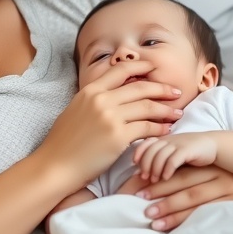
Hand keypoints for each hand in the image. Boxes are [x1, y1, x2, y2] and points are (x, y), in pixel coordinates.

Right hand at [38, 59, 182, 184]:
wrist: (55, 166)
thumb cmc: (63, 143)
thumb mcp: (75, 110)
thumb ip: (94, 99)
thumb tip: (111, 93)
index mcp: (91, 90)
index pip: (122, 70)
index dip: (142, 66)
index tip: (155, 68)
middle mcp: (102, 99)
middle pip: (140, 87)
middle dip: (162, 88)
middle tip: (176, 92)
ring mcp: (110, 117)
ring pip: (148, 107)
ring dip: (166, 110)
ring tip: (177, 113)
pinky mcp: (118, 137)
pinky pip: (147, 128)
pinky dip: (160, 129)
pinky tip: (166, 130)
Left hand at [118, 165, 232, 231]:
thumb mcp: (217, 169)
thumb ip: (194, 171)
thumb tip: (158, 178)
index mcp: (212, 164)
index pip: (181, 171)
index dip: (161, 179)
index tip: (140, 188)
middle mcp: (220, 175)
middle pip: (185, 185)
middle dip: (162, 194)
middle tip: (141, 205)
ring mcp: (230, 190)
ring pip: (195, 200)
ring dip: (172, 210)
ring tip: (152, 220)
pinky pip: (209, 214)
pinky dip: (190, 221)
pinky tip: (174, 228)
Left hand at [131, 132, 217, 182]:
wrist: (214, 145)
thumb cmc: (192, 152)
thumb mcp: (173, 153)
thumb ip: (160, 158)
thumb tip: (142, 173)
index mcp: (164, 139)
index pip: (146, 143)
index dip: (139, 153)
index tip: (135, 166)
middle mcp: (170, 140)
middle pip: (151, 149)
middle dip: (145, 164)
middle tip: (144, 178)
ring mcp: (179, 144)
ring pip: (160, 154)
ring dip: (155, 168)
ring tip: (154, 180)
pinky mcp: (188, 150)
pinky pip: (173, 159)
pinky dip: (167, 168)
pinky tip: (166, 177)